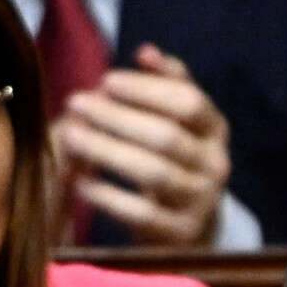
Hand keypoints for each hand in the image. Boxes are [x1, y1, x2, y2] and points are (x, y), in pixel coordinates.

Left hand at [50, 42, 232, 247]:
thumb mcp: (178, 122)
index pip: (188, 102)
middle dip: (117, 117)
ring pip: (153, 173)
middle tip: (75, 103)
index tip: (106, 80)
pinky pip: (141, 214)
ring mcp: (201, 202)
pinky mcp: (180, 235)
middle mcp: (216, 165)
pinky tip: (79, 182)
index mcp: (215, 131)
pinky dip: (107, 196)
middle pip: (167, 136)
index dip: (147, 89)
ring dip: (107, 151)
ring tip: (70, 136)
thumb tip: (145, 52)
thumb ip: (165, 84)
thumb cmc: (175, 161)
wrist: (191, 229)